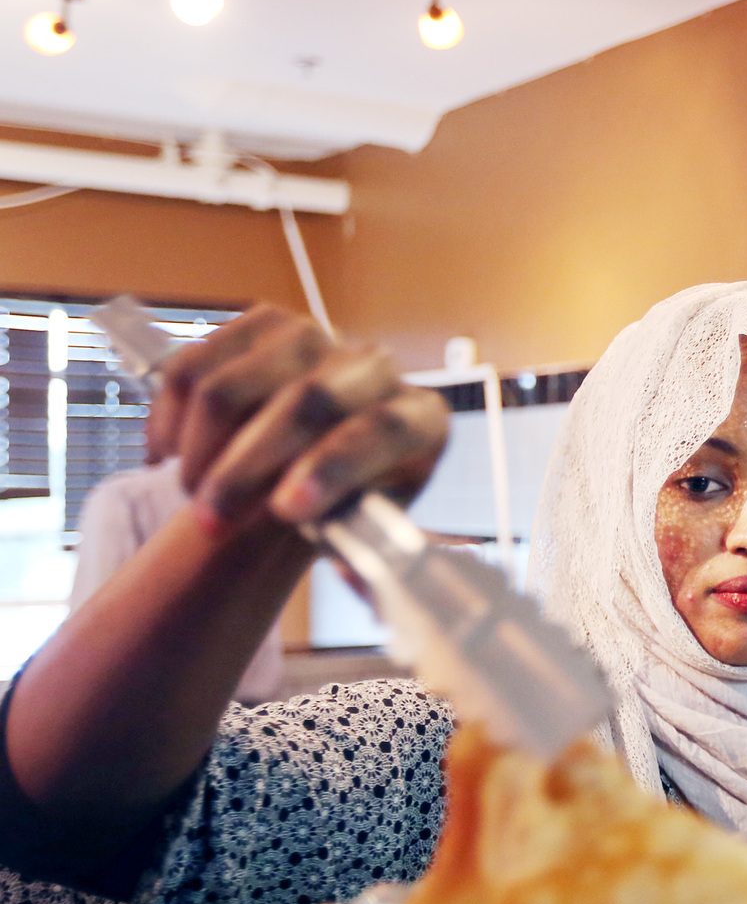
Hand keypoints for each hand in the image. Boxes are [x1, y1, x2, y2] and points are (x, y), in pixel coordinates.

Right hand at [145, 305, 448, 530]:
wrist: (315, 462)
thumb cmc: (346, 502)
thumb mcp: (366, 534)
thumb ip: (367, 556)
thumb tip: (355, 579)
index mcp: (421, 421)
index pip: (383, 430)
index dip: (332, 468)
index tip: (285, 511)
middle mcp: (376, 368)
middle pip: (306, 402)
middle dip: (247, 470)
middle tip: (210, 522)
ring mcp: (316, 338)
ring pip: (233, 388)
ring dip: (199, 453)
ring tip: (196, 494)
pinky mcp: (260, 325)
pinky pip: (192, 368)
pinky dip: (168, 422)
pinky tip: (169, 458)